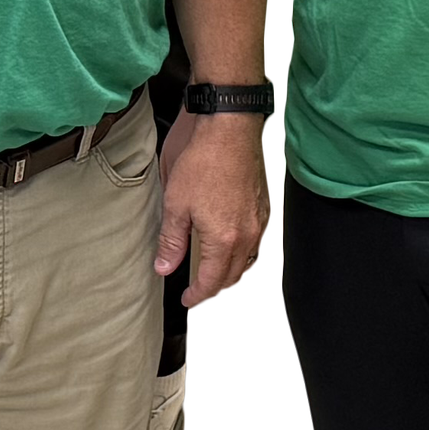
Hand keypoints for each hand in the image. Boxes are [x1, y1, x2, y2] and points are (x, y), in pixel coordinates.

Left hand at [156, 113, 266, 306]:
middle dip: (216, 288)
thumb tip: (165, 268)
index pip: (212, 280)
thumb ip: (171, 240)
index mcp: (224, 240)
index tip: (189, 299)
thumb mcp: (176, 203)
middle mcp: (247, 236)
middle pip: (234, 275)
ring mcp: (259, 221)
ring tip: (216, 275)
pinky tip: (232, 247)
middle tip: (200, 292)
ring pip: (248, 261)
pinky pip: (256, 242)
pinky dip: (243, 254)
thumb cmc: (202, 162)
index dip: (199, 294)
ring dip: (232, 273)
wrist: (229, 130)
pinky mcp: (263, 207)